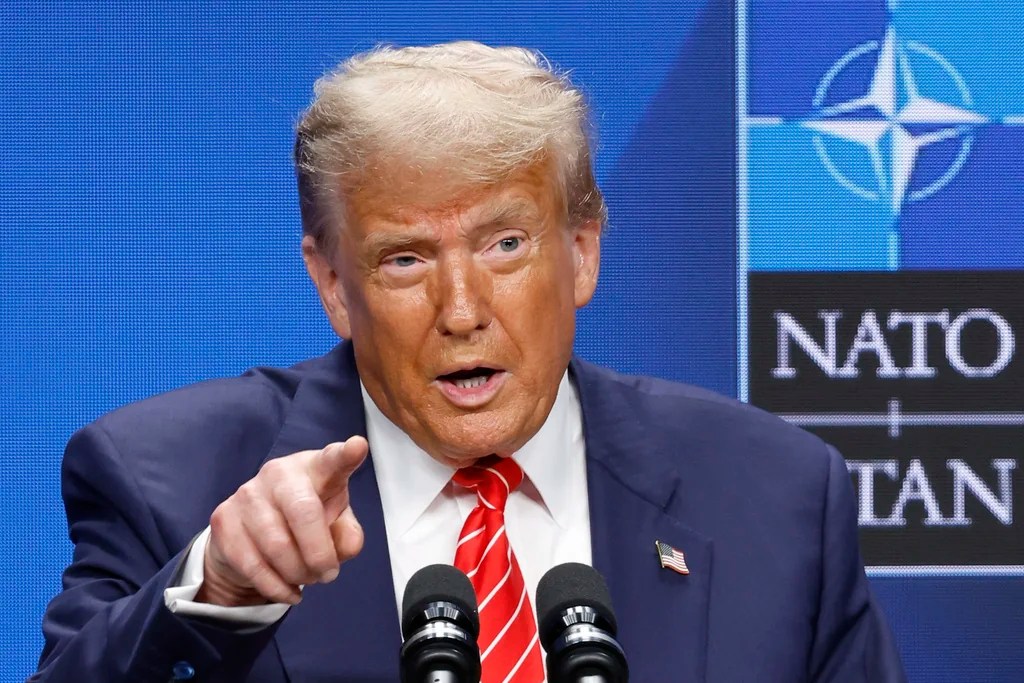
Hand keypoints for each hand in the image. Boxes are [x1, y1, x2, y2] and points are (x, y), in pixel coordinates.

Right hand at [196, 436, 368, 606]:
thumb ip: (348, 534)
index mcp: (315, 467)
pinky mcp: (224, 520)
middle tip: (328, 574)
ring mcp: (247, 494)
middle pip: (304, 513)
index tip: (357, 447)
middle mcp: (279, 473)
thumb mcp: (335, 523)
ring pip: (277, 546)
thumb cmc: (306, 520)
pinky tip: (289, 591)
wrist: (251, 532)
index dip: (345, 455)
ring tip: (307, 577)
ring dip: (298, 574)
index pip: (332, 459)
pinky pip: (254, 565)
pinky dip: (277, 587)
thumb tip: (344, 548)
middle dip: (320, 554)